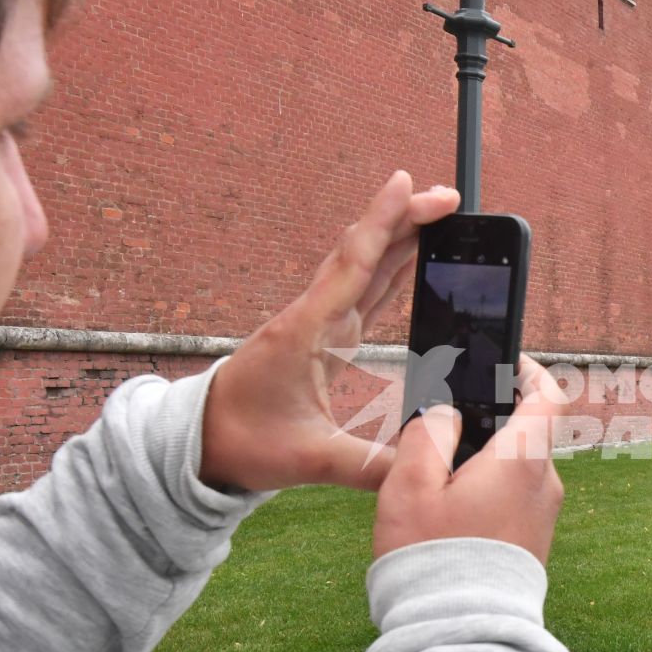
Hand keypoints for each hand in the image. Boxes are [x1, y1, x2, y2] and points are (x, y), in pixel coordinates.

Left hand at [200, 172, 458, 492]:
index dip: (382, 222)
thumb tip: (420, 469)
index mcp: (308, 331)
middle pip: (367, 254)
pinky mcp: (325, 338)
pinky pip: (364, 291)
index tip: (405, 182)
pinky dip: (391, 269)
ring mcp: (320, 324)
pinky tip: (411, 261)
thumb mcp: (306, 460)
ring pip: (367, 268)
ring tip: (441, 217)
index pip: (354, 264)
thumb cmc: (244, 442)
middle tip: (449, 199)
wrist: (202, 442)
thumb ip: (366, 466)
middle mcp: (314, 316)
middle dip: (407, 220)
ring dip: (403, 240)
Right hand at [373, 357, 565, 563]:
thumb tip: (445, 413)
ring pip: (515, 470)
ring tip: (432, 479)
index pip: (549, 397)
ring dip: (481, 463)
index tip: (504, 362)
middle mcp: (545, 486)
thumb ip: (428, 433)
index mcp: (523, 461)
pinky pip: (512, 502)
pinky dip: (485, 494)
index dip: (529, 371)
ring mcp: (543, 518)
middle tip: (439, 426)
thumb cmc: (432, 559)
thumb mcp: (411, 485)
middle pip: (524, 434)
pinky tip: (445, 514)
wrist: (458, 637)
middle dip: (485, 423)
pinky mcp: (533, 546)